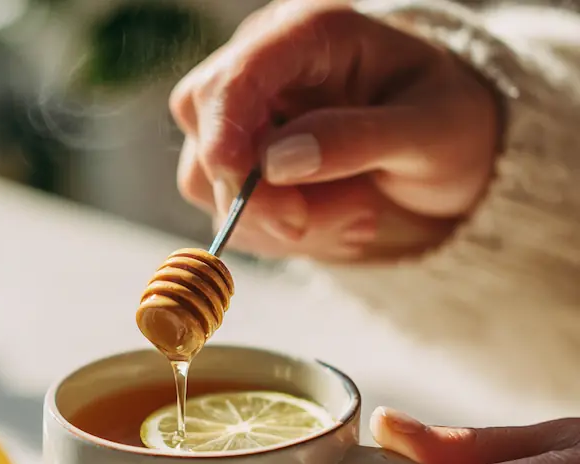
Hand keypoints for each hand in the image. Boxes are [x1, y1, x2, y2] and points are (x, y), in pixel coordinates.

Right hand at [170, 0, 500, 260]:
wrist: (451, 156)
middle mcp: (268, 70)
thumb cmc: (451, 126)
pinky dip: (277, 234)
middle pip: (206, 129)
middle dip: (255, 193)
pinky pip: (230, 213)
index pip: (236, 74)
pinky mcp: (245, 167)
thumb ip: (356, 140)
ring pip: (209, 181)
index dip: (223, 130)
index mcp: (313, 34)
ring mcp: (250, 121)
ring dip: (275, 221)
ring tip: (356, 215)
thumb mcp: (431, 130)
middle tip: (308, 223)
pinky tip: (336, 221)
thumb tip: (275, 162)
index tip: (242, 184)